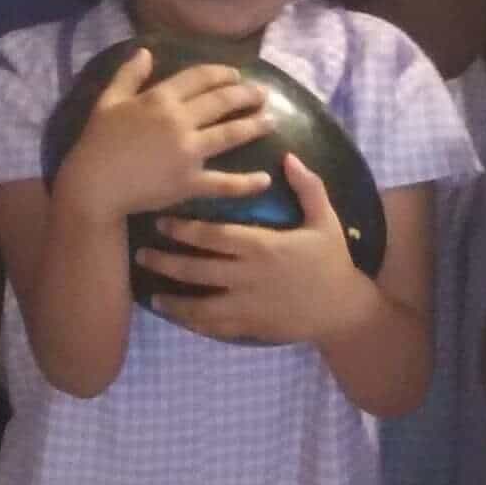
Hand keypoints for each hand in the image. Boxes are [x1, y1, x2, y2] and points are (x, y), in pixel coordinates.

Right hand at [49, 50, 273, 218]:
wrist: (93, 185)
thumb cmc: (97, 142)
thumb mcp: (108, 101)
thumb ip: (128, 75)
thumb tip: (145, 52)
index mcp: (160, 98)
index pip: (199, 78)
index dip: (221, 73)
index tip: (236, 75)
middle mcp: (179, 120)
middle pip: (221, 101)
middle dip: (246, 95)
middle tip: (263, 94)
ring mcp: (188, 152)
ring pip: (230, 134)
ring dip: (255, 125)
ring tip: (271, 120)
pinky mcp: (190, 182)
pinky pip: (224, 183)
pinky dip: (246, 183)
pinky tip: (265, 180)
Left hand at [135, 152, 375, 348]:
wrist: (343, 308)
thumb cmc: (332, 260)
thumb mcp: (325, 219)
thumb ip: (307, 187)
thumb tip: (288, 156)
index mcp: (263, 247)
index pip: (214, 237)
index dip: (184, 230)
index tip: (161, 222)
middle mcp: (249, 278)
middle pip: (197, 271)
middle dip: (166, 262)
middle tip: (142, 254)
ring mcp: (248, 307)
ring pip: (200, 306)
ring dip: (172, 301)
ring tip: (151, 293)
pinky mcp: (251, 328)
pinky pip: (214, 328)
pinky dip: (192, 323)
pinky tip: (176, 317)